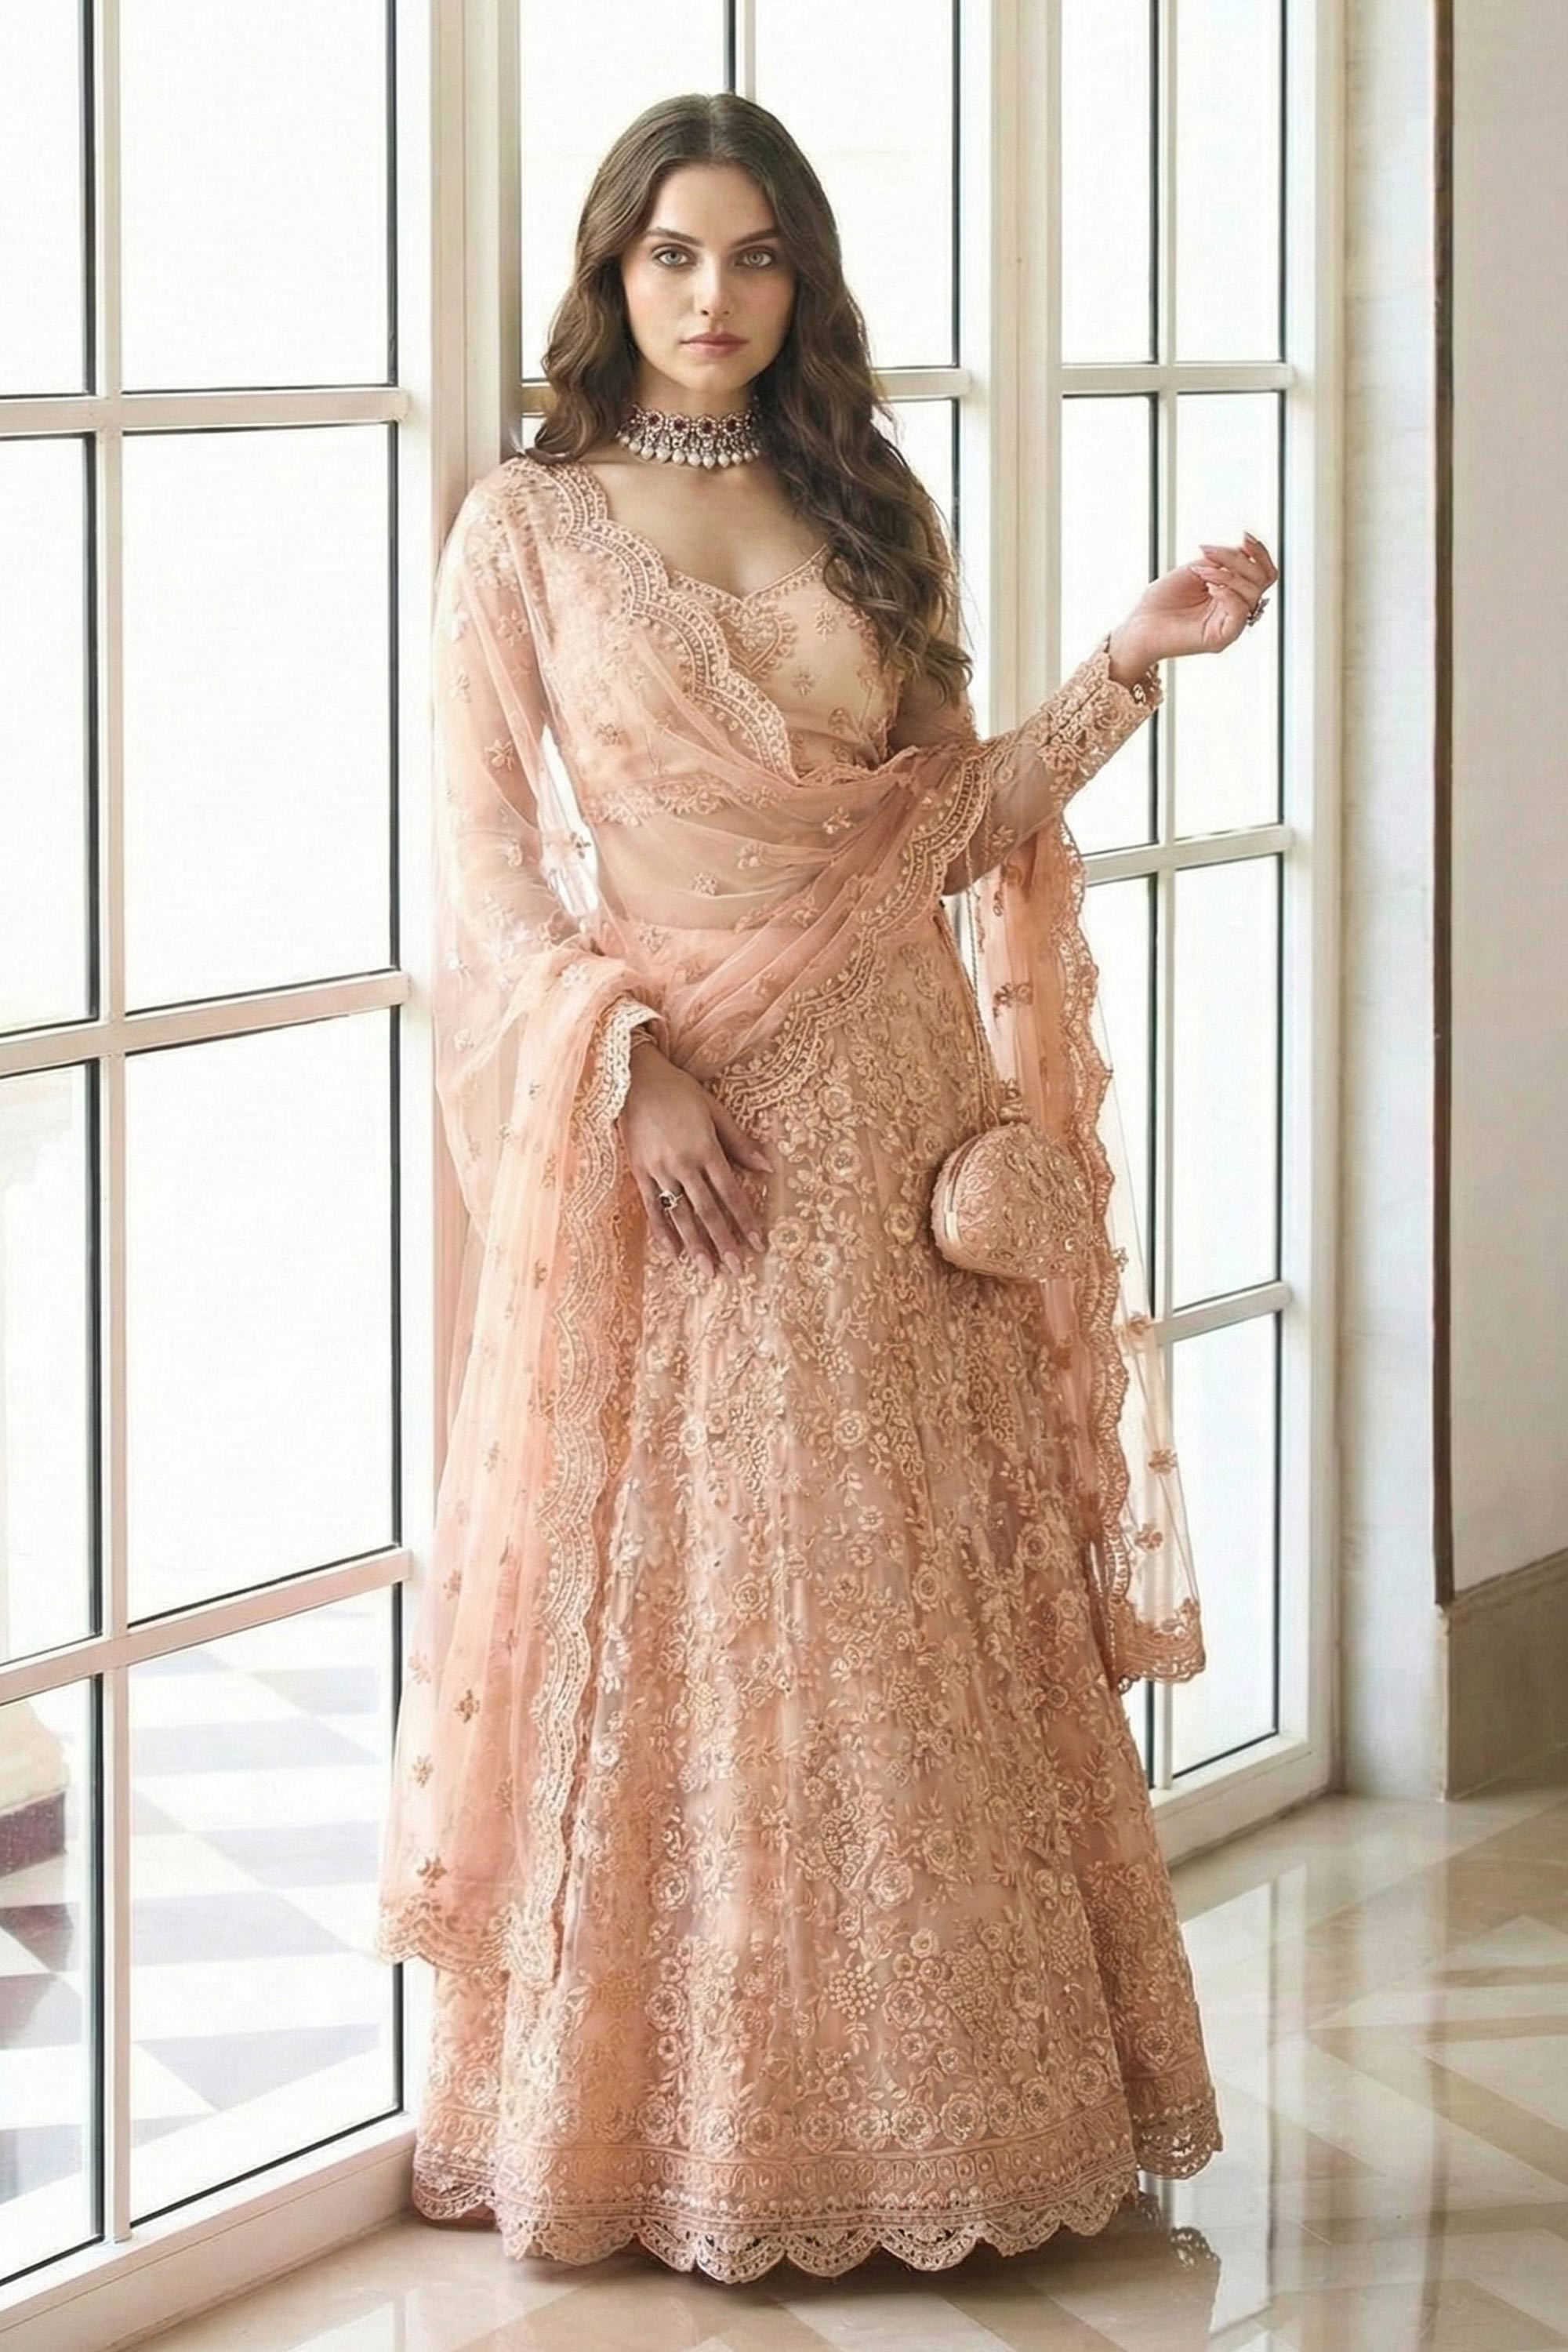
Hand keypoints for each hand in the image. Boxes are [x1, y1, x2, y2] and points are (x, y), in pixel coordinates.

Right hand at [616, 1036, 772, 1277]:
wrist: (634, 1079)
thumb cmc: (679, 1091)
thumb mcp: (714, 1110)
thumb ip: (739, 1142)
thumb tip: (767, 1167)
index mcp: (706, 1148)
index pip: (730, 1192)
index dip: (745, 1219)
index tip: (758, 1243)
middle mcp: (683, 1164)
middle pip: (708, 1211)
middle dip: (724, 1241)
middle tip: (737, 1269)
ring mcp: (659, 1171)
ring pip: (681, 1215)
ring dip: (697, 1245)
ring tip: (709, 1271)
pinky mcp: (639, 1173)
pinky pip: (653, 1208)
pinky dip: (663, 1232)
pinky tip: (674, 1254)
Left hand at [1111, 530, 1278, 668]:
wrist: (1139, 624)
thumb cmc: (1162, 600)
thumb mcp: (1197, 569)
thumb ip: (1224, 560)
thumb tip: (1246, 549)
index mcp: (1233, 594)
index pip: (1263, 573)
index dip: (1259, 552)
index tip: (1244, 536)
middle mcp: (1236, 610)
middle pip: (1262, 579)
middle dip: (1238, 560)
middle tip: (1208, 554)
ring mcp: (1231, 625)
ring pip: (1252, 592)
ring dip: (1226, 574)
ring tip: (1200, 572)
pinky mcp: (1222, 638)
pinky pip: (1241, 611)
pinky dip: (1227, 593)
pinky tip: (1209, 587)